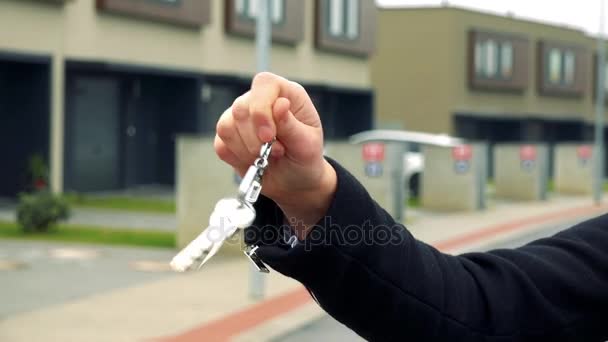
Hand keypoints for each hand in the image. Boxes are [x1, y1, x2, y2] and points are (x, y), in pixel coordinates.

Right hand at [214, 72, 336, 236]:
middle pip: (241, 108)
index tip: (269, 136)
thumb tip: (280, 104)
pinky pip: (220, 144)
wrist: (294, 181)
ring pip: (226, 126)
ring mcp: (242, 117)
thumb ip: (292, 126)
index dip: (261, 109)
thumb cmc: (305, 159)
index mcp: (287, 94)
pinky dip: (237, 158)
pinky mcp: (230, 136)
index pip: (264, 84)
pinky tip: (254, 161)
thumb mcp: (306, 146)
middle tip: (275, 152)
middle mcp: (262, 100)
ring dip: (246, 150)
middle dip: (254, 138)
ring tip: (267, 158)